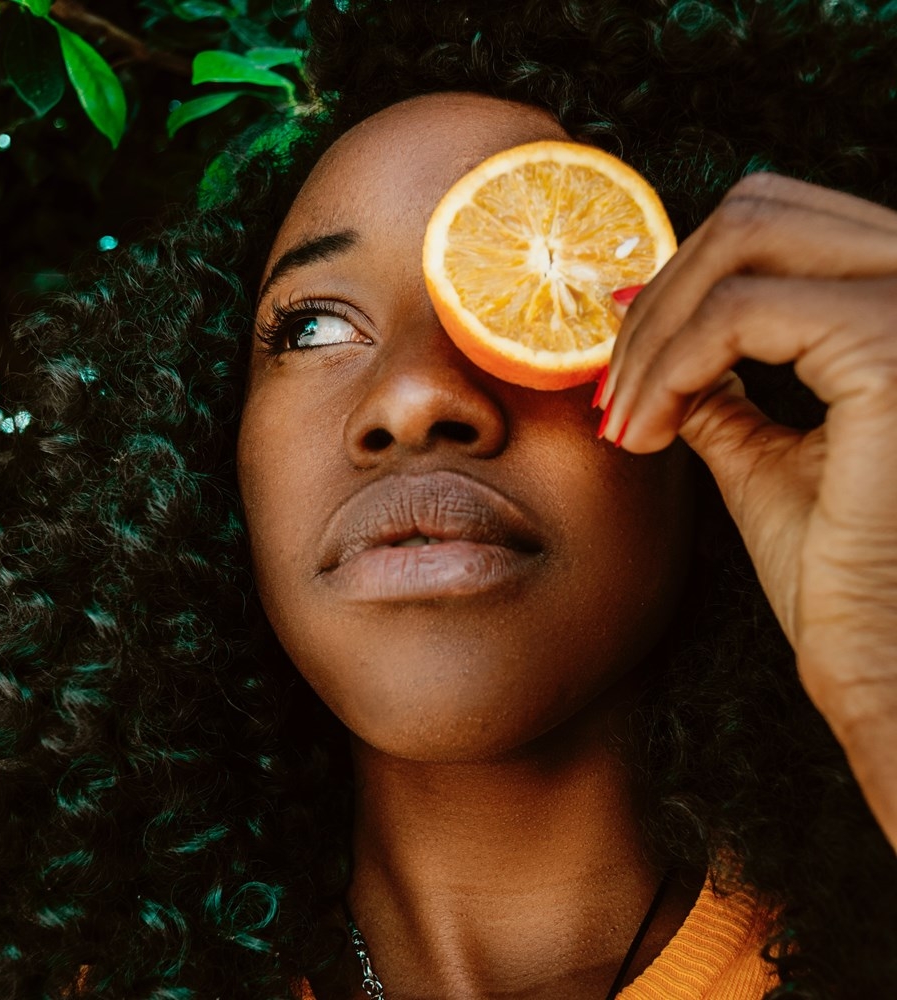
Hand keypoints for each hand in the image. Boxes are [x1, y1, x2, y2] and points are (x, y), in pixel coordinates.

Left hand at [597, 172, 896, 849]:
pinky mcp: (896, 348)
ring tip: (624, 416)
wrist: (889, 667)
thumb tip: (652, 323)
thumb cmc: (846, 578)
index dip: (682, 282)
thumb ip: (722, 382)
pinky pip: (738, 313)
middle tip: (612, 390)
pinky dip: (667, 365)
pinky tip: (643, 432)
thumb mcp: (767, 453)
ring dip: (655, 330)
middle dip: (659, 298)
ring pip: (743, 239)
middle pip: (759, 210)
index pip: (780, 223)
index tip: (623, 362)